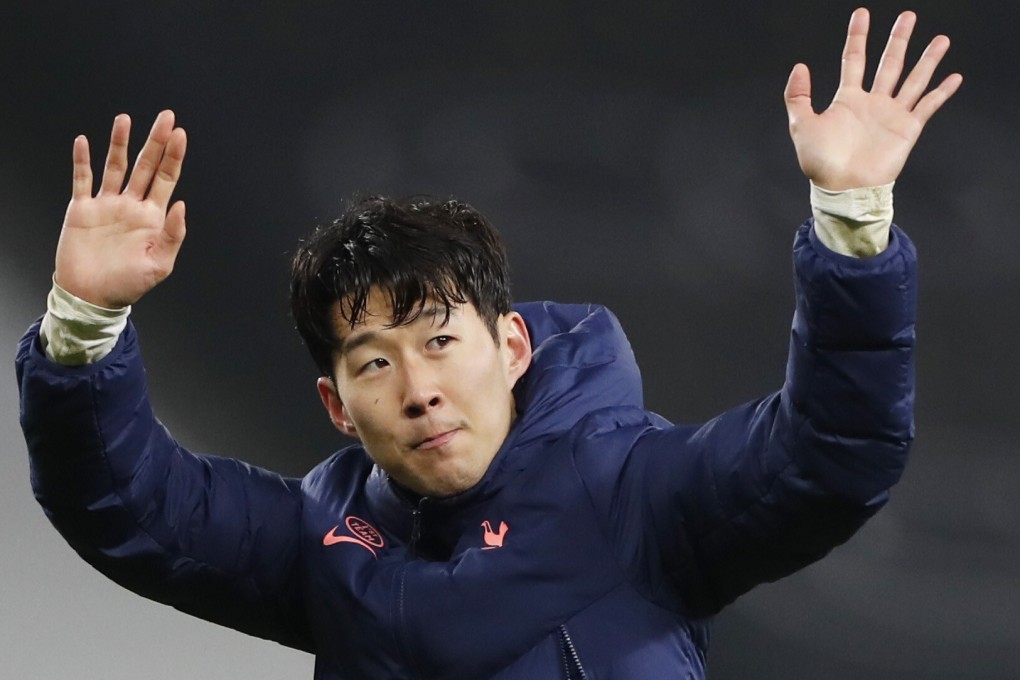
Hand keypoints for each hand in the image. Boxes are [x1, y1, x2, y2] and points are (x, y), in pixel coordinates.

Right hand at [54, 110, 187, 307]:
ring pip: (115, 167)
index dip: (173, 157)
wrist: (91, 297)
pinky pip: (82, 180)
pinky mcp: (82, 210)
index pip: (166, 179)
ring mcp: (107, 205)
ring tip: (125, 119)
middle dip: (155, 141)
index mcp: (152, 217)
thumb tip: (181, 204)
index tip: (180, 134)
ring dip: (120, 143)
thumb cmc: (127, 285)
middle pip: (145, 166)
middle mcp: (131, 206)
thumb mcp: (159, 265)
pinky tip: (85, 141)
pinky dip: (82, 161)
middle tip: (166, 116)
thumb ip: (173, 235)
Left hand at [784, 8, 962, 190]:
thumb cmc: (821, 163)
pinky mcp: (907, 129)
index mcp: (847, 100)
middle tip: (908, 16)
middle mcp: (872, 103)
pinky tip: (954, 77)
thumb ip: (798, 96)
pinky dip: (942, 92)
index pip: (854, 59)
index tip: (862, 14)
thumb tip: (799, 67)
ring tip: (940, 40)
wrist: (844, 188)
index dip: (857, 36)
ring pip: (913, 79)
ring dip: (927, 60)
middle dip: (898, 40)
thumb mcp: (801, 125)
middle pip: (889, 63)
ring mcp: (891, 114)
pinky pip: (928, 106)